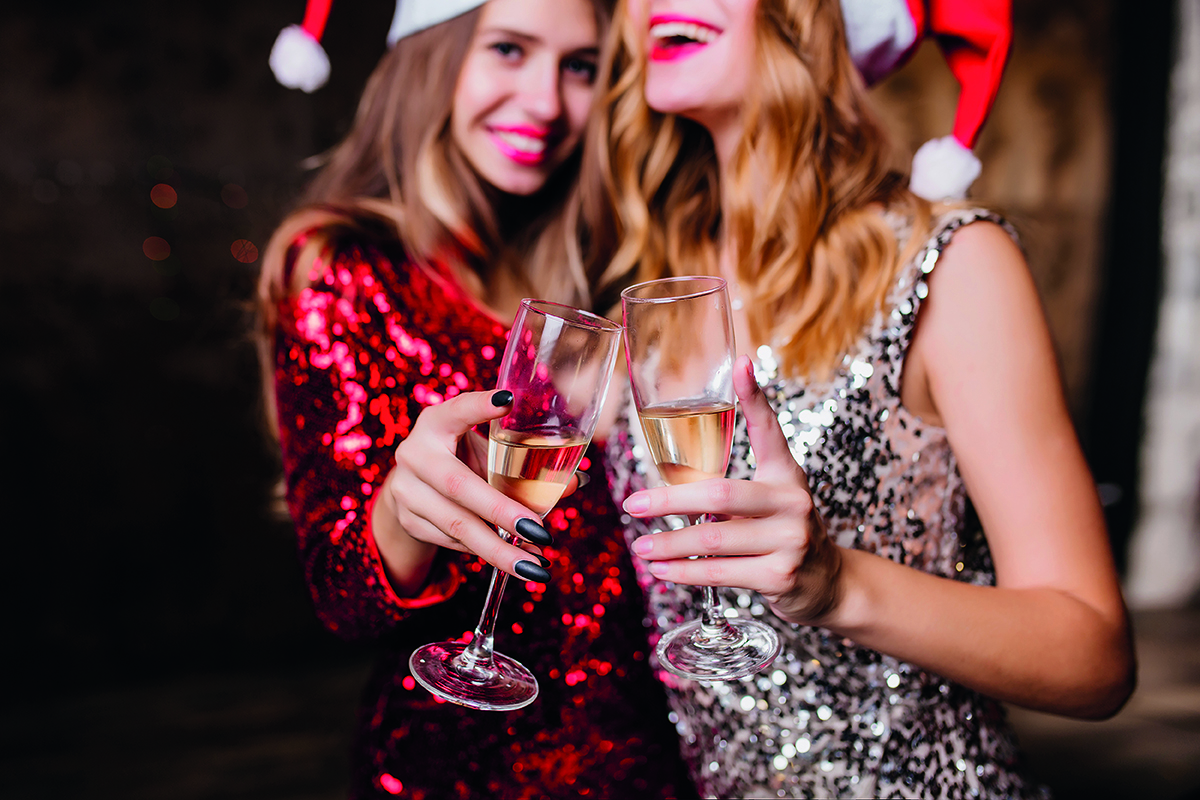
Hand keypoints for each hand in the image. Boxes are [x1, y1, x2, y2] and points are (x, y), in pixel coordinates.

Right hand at [375, 389, 556, 590]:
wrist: (413, 485)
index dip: (479, 406)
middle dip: (501, 512)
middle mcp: (415, 453)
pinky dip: (485, 552)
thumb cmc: (460, 457)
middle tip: (539, 532)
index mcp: (436, 422)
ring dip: (498, 548)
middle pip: (459, 486)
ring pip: (455, 524)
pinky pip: (451, 541)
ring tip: (534, 565)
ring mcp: (407, 490)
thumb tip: (577, 481)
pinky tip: (515, 561)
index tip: (508, 401)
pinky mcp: (408, 520)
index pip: (457, 410)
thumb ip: (521, 460)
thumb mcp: (484, 449)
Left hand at [623, 356, 842, 623]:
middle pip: (720, 495)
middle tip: (633, 504)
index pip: (769, 429)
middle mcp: (792, 503)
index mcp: (786, 474)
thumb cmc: (783, 528)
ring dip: (670, 544)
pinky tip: (661, 569)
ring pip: (714, 539)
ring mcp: (789, 542)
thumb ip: (735, 478)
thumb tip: (677, 468)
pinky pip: (720, 573)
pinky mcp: (779, 577)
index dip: (755, 396)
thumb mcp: (772, 492)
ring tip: (640, 546)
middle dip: (669, 501)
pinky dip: (684, 573)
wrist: (826, 581)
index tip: (741, 363)